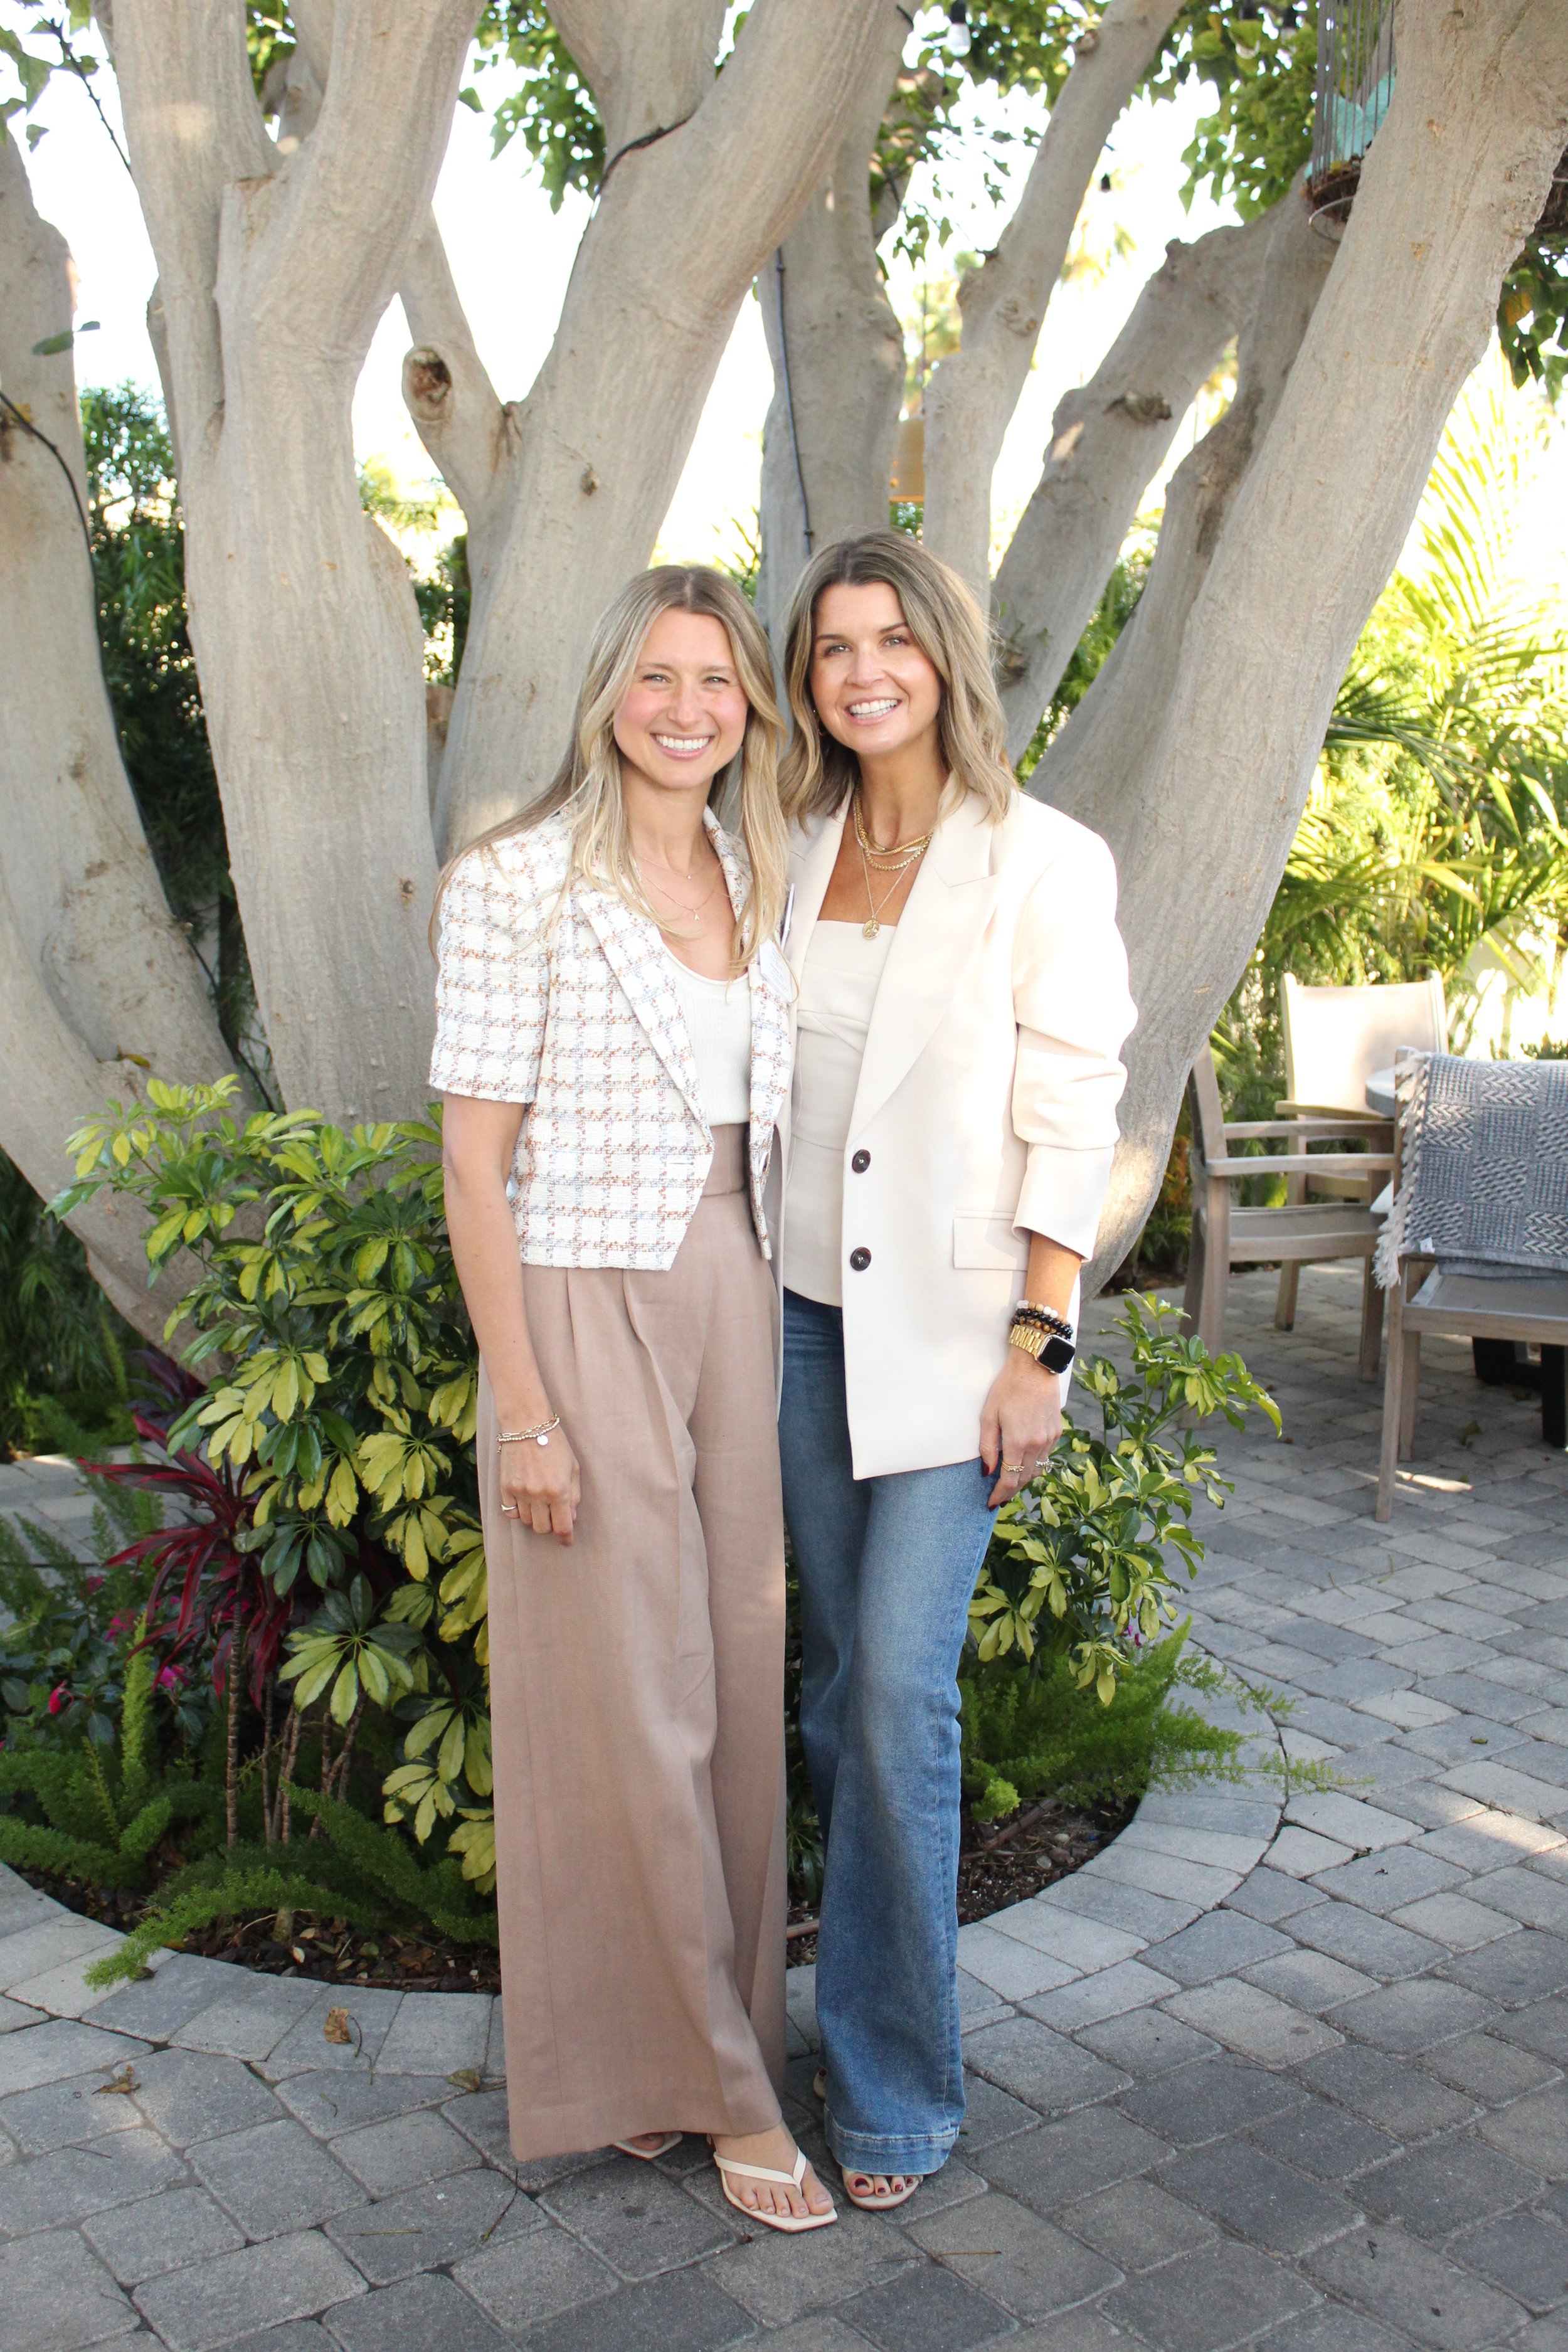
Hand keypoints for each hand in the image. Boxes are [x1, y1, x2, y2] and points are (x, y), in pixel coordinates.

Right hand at [497, 1417, 580, 1545]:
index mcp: (559, 1490)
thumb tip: (571, 1518)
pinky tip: (524, 1501)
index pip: (562, 1527)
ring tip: (539, 1502)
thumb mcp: (573, 1467)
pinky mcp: (505, 1487)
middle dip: (550, 1525)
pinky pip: (510, 1512)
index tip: (566, 1541)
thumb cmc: (555, 1444)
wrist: (527, 1425)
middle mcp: (539, 1494)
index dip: (566, 1538)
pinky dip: (518, 1511)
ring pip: (527, 1522)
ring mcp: (520, 1492)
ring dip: (535, 1517)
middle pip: (543, 1528)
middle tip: (553, 1514)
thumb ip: (574, 1495)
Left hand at [980, 1351, 1061, 1509]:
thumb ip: (987, 1446)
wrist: (1035, 1368)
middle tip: (999, 1497)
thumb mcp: (988, 1416)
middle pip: (1024, 1478)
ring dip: (1023, 1478)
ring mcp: (1050, 1439)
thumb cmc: (1007, 1388)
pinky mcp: (1057, 1431)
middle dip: (1011, 1490)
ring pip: (1037, 1470)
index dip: (1000, 1494)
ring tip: (1010, 1482)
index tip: (992, 1503)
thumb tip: (987, 1471)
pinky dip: (1034, 1463)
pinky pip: (1045, 1456)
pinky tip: (1024, 1461)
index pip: (1009, 1479)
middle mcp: (1037, 1444)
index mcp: (1018, 1441)